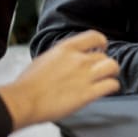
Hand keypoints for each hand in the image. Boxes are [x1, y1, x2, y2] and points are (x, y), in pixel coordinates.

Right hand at [0, 30, 118, 129]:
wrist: (24, 100)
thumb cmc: (28, 84)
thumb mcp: (45, 60)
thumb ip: (61, 58)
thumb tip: (67, 62)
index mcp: (65, 49)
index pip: (94, 37)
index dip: (101, 42)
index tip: (102, 47)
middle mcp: (78, 59)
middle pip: (103, 56)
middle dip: (103, 63)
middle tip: (101, 70)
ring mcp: (85, 76)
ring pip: (112, 67)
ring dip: (112, 73)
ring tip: (109, 78)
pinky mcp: (88, 93)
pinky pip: (111, 85)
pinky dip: (113, 87)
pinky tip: (109, 89)